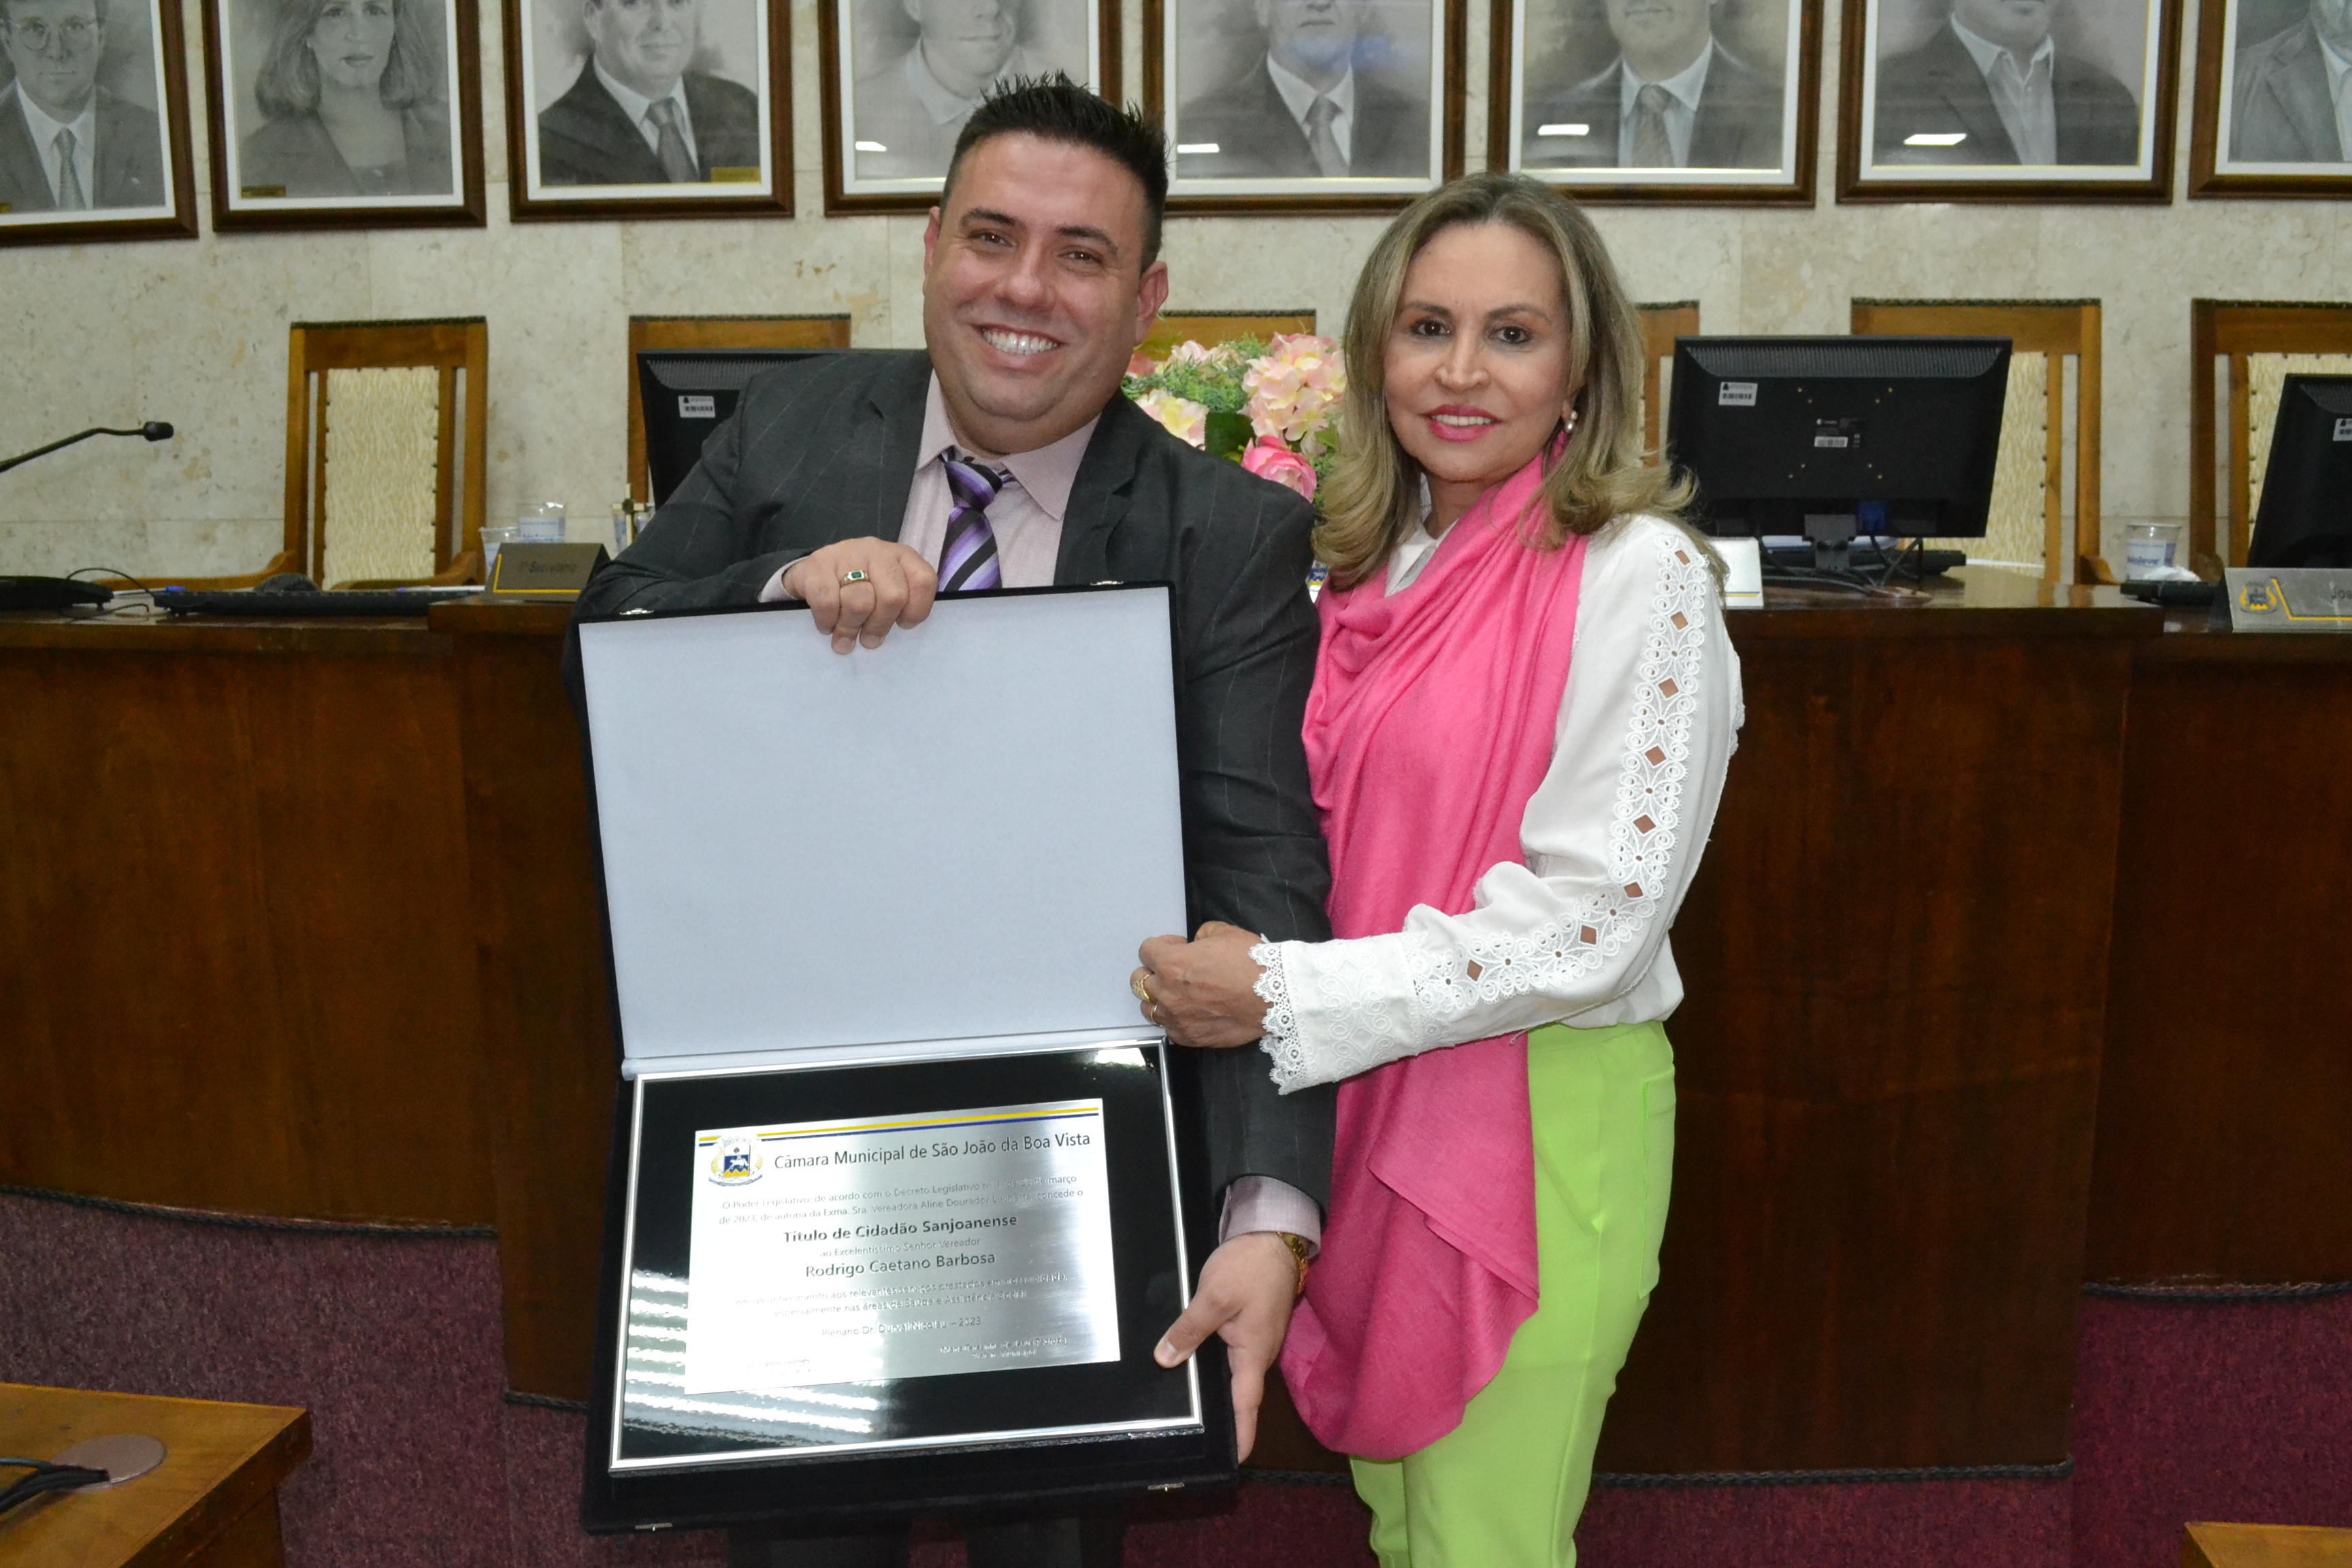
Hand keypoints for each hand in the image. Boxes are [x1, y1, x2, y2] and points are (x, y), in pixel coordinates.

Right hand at [780, 539, 938, 654]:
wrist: (814, 572)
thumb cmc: (859, 588)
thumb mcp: (885, 592)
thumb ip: (898, 607)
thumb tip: (892, 636)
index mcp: (901, 556)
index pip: (923, 581)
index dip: (916, 610)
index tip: (902, 625)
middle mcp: (876, 550)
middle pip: (892, 597)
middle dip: (880, 625)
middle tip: (869, 640)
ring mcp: (846, 554)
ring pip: (859, 602)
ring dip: (851, 628)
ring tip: (845, 640)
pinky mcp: (817, 564)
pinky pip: (827, 602)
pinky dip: (828, 621)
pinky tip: (827, 625)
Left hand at [1133, 921, 1269, 1047]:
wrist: (1276, 996)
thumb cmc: (1251, 962)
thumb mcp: (1225, 932)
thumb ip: (1202, 935)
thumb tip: (1197, 944)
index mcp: (1171, 964)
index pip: (1146, 951)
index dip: (1163, 945)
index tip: (1179, 946)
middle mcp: (1167, 992)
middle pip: (1139, 981)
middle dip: (1154, 971)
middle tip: (1175, 970)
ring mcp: (1177, 1018)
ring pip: (1148, 1009)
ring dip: (1159, 998)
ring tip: (1179, 994)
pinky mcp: (1189, 1037)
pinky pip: (1169, 1029)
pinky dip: (1175, 1020)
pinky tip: (1191, 1012)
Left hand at [1154, 1233, 1297, 1462]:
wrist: (1272, 1235)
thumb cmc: (1250, 1266)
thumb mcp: (1213, 1297)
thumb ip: (1189, 1330)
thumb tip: (1165, 1359)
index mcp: (1253, 1353)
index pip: (1246, 1404)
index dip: (1242, 1434)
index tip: (1236, 1460)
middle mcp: (1257, 1352)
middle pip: (1238, 1393)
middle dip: (1223, 1418)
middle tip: (1197, 1440)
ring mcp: (1255, 1339)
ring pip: (1232, 1372)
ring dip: (1215, 1389)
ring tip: (1187, 1409)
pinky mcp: (1249, 1325)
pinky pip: (1231, 1353)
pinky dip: (1214, 1362)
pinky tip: (1193, 1363)